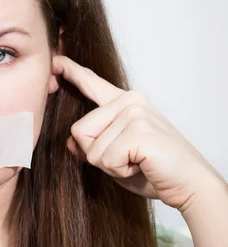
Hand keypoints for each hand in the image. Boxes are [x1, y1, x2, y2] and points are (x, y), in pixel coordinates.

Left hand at [53, 55, 223, 212]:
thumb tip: (70, 142)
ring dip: (110, 166)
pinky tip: (141, 166)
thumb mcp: (115, 158)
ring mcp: (134, 112)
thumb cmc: (155, 171)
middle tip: (130, 160)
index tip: (55, 61)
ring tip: (137, 162)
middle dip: (97, 156)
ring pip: (90, 148)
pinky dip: (120, 171)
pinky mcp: (139, 129)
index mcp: (124, 103)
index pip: (91, 84)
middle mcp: (129, 101)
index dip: (71, 72)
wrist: (190, 186)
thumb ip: (92, 146)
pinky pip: (105, 158)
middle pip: (79, 131)